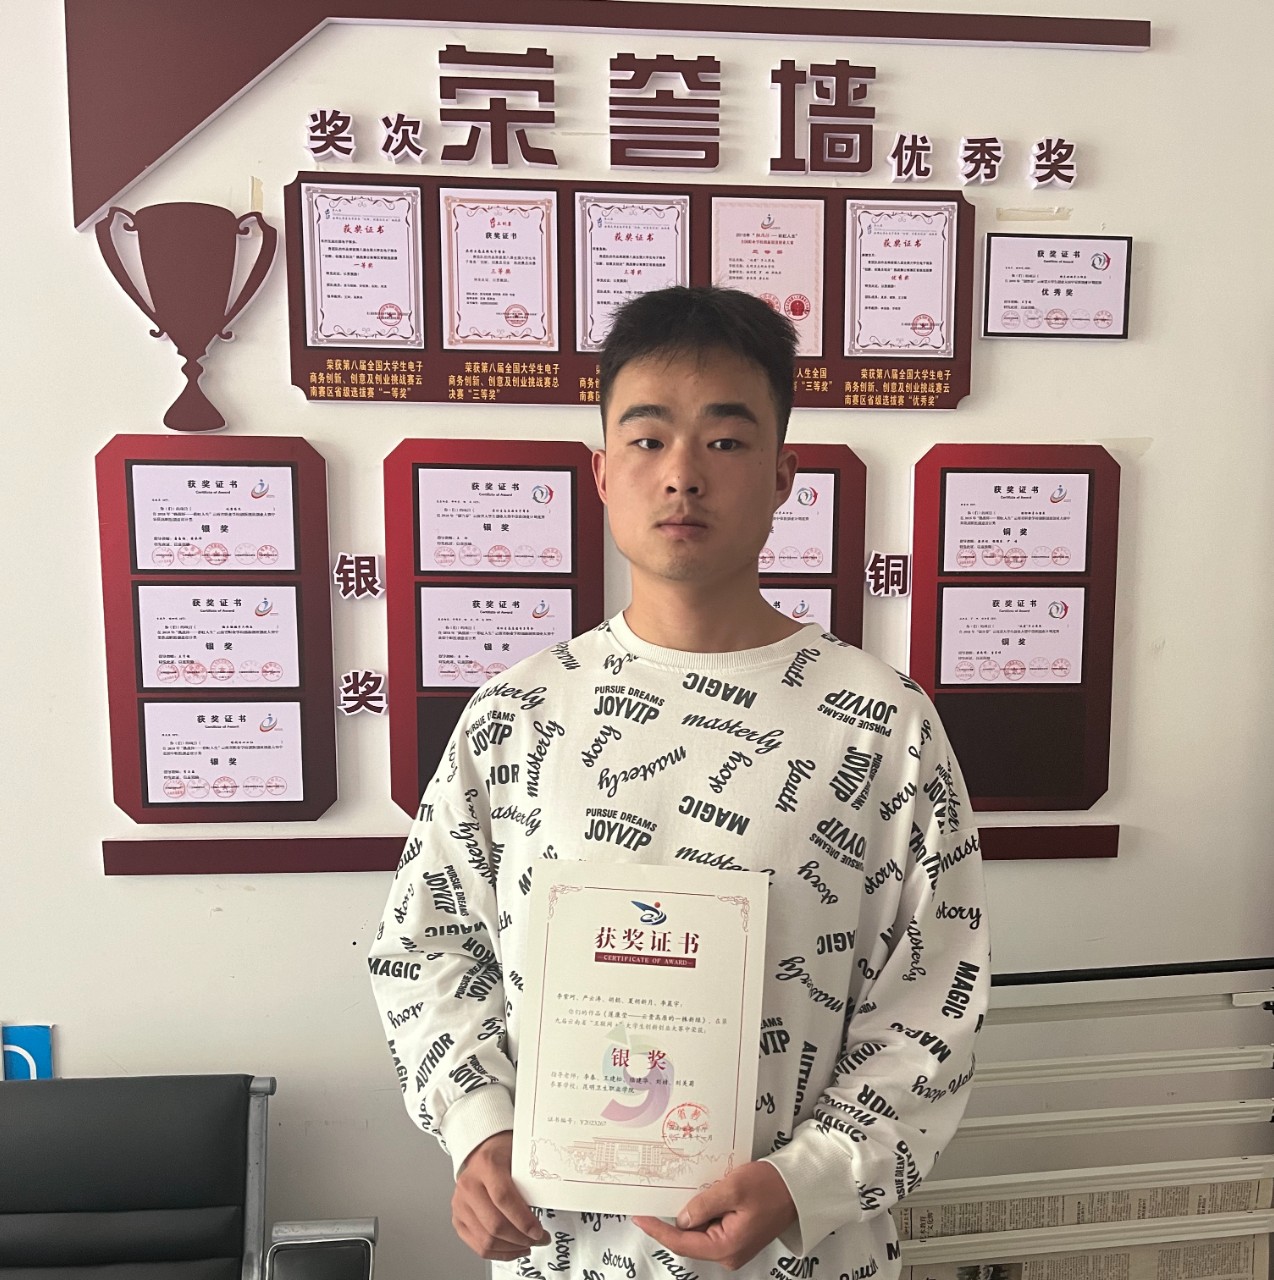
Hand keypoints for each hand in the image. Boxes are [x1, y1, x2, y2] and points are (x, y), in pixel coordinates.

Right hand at [452, 1130, 549, 1260]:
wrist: (483, 1152)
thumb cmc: (504, 1154)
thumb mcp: (520, 1158)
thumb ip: (530, 1179)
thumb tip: (548, 1204)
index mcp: (486, 1165)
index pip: (503, 1198)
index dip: (523, 1219)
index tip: (538, 1230)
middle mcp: (469, 1185)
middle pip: (494, 1224)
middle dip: (520, 1238)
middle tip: (539, 1239)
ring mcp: (460, 1204)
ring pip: (486, 1240)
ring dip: (511, 1248)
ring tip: (528, 1244)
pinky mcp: (458, 1219)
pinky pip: (477, 1246)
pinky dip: (498, 1253)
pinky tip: (513, 1249)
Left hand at [633, 1160, 797, 1271]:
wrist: (799, 1187)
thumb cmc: (773, 1187)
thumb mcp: (733, 1188)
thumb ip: (703, 1204)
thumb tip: (681, 1217)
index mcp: (727, 1247)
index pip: (682, 1242)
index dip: (658, 1230)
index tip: (640, 1217)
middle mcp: (729, 1252)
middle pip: (688, 1239)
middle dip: (671, 1220)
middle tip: (653, 1200)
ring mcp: (733, 1245)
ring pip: (699, 1231)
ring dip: (689, 1213)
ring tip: (680, 1190)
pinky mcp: (736, 1235)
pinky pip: (711, 1225)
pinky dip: (702, 1211)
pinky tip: (700, 1194)